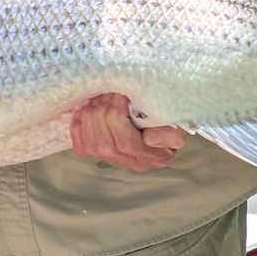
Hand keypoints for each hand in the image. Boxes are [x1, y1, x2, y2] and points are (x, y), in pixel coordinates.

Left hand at [70, 94, 184, 171]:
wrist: (159, 124)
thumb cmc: (167, 123)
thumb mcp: (177, 128)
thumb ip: (170, 135)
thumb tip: (150, 138)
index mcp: (152, 156)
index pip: (127, 144)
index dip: (118, 119)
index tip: (122, 97)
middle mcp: (130, 162)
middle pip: (106, 144)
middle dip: (103, 114)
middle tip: (109, 93)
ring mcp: (112, 160)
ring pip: (92, 145)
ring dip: (91, 116)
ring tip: (100, 98)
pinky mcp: (96, 154)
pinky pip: (81, 146)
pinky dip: (79, 126)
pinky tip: (86, 111)